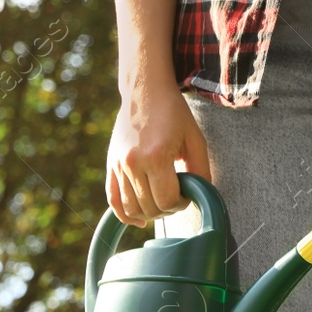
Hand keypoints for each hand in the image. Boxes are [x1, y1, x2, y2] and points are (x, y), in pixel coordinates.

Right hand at [107, 81, 210, 227]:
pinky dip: (125, 216)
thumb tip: (201, 197)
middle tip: (176, 197)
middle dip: (167, 209)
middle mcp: (132, 163)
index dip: (180, 205)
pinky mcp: (110, 166)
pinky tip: (139, 220)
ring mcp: (118, 166)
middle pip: (149, 208)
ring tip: (161, 202)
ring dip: (150, 213)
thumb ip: (201, 171)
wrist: (143, 90)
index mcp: (155, 156)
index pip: (167, 201)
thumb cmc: (173, 113)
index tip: (186, 195)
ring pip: (132, 209)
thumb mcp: (195, 139)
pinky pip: (113, 201)